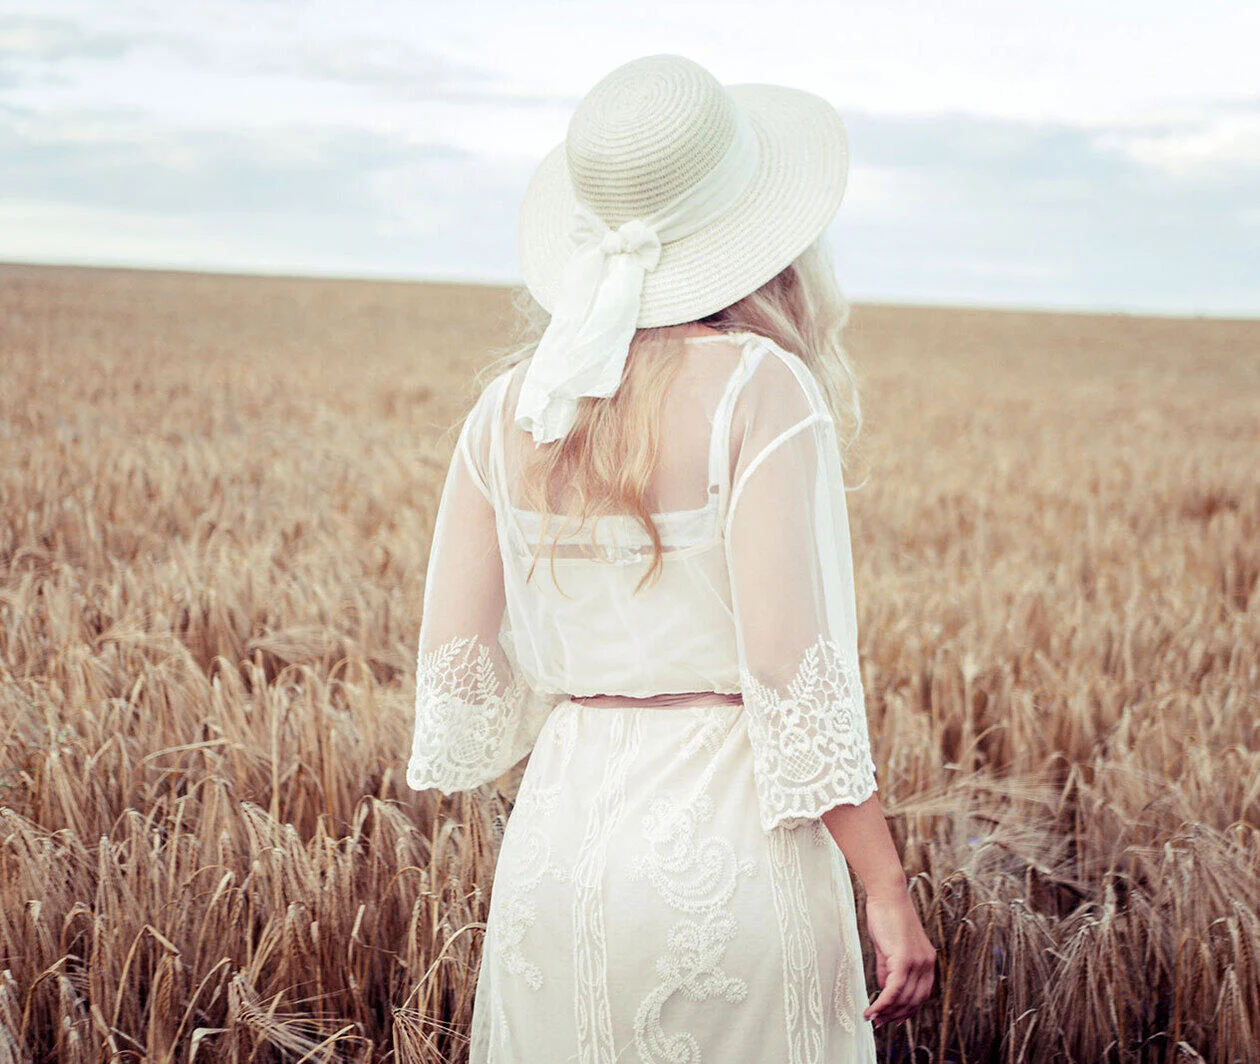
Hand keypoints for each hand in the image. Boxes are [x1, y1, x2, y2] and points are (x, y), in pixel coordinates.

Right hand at [862, 887, 935, 1027]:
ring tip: (873, 1017)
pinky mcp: (904, 959)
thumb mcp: (889, 948)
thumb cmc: (887, 916)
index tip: (892, 1018)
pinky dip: (883, 1003)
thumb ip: (889, 970)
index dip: (907, 1010)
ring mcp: (917, 962)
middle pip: (914, 1001)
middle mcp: (927, 964)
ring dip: (887, 1011)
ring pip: (903, 998)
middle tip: (879, 1022)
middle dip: (896, 1015)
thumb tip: (885, 989)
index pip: (921, 996)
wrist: (887, 895)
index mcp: (927, 962)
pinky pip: (894, 990)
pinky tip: (873, 1009)